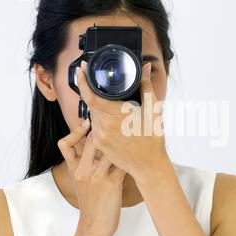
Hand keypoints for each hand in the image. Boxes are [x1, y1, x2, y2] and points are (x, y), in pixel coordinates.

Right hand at [57, 120, 126, 235]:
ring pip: (108, 149)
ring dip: (120, 140)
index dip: (74, 131)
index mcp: (74, 169)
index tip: (86, 122)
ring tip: (128, 131)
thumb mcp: (81, 182)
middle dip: (102, 128)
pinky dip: (130, 156)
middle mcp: (83, 170)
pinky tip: (136, 152)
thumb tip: (96, 144)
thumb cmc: (91, 202)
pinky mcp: (112, 183)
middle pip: (90, 141)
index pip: (65, 145)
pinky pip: (122, 163)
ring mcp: (97, 176)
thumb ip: (85, 163)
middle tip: (114, 120)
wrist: (94, 224)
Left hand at [76, 61, 172, 185]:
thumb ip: (147, 87)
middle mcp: (103, 126)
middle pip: (91, 104)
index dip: (82, 81)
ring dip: (100, 109)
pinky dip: (102, 122)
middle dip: (95, 94)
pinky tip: (116, 124)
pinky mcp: (99, 146)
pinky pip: (95, 129)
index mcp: (115, 115)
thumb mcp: (154, 110)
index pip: (90, 95)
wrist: (149, 166)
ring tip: (116, 109)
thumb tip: (145, 68)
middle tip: (106, 89)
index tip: (81, 70)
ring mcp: (99, 137)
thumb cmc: (153, 139)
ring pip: (93, 116)